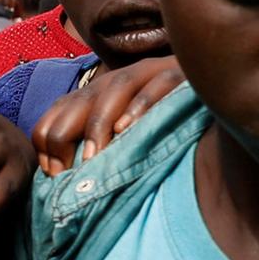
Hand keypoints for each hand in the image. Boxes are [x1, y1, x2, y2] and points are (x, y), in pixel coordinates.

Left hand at [31, 56, 183, 175]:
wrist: (210, 89)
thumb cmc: (162, 127)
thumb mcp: (120, 139)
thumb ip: (95, 152)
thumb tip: (64, 186)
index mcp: (97, 94)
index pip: (58, 111)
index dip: (48, 144)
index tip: (55, 178)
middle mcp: (117, 81)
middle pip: (80, 100)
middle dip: (65, 136)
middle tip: (65, 175)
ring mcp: (148, 74)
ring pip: (116, 88)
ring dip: (99, 123)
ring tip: (93, 159)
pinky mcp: (178, 74)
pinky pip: (157, 85)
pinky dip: (140, 105)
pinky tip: (129, 128)